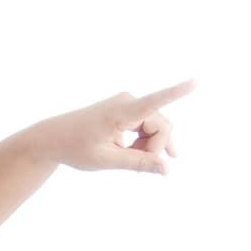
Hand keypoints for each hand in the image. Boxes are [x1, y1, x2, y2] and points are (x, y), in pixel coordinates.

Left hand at [30, 78, 196, 173]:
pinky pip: (146, 127)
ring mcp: (128, 104)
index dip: (178, 92)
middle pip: (161, 127)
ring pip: (156, 128)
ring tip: (131, 162)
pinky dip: (142, 143)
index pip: (155, 102)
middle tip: (139, 169)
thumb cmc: (76, 148)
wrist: (53, 138)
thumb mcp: (107, 160)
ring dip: (148, 147)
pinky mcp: (127, 109)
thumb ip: (138, 164)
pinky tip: (131, 153)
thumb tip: (166, 169)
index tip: (197, 80)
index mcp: (121, 112)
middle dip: (154, 150)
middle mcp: (128, 101)